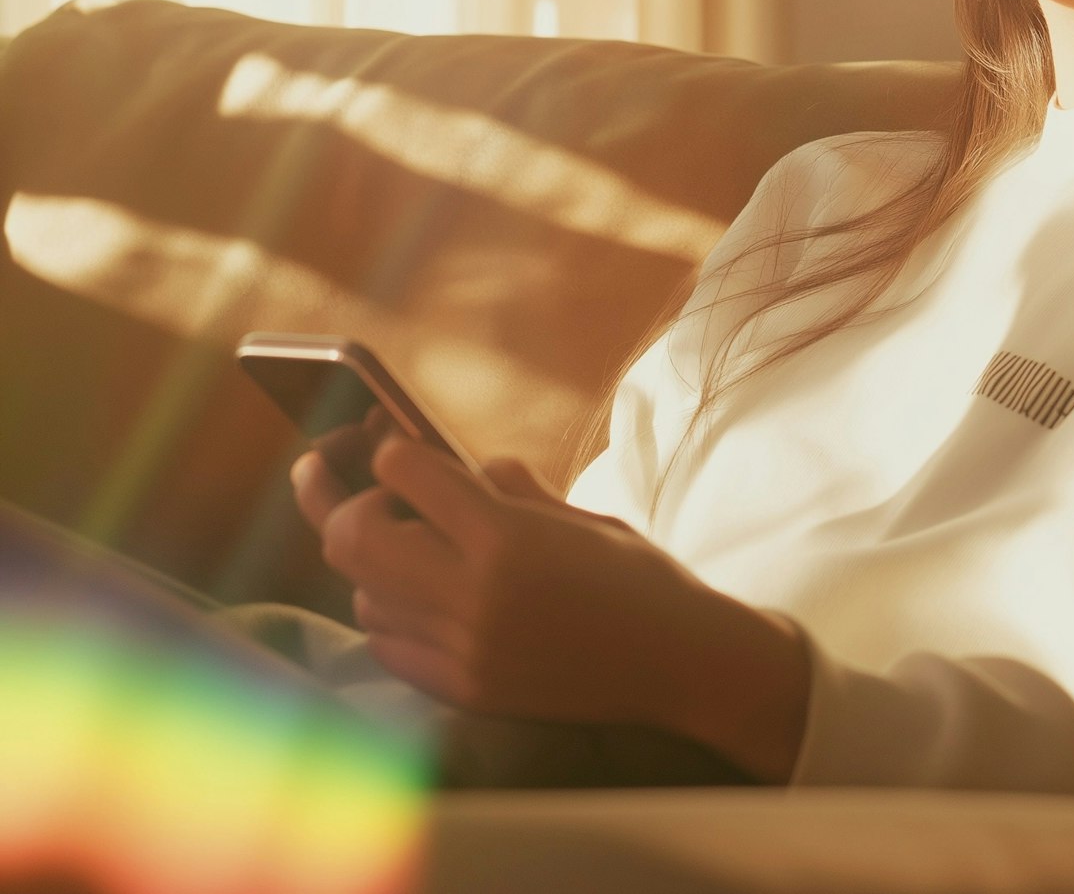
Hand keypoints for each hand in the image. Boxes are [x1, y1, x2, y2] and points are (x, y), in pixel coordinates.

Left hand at [298, 434, 723, 729]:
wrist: (675, 661)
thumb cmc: (632, 573)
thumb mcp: (573, 510)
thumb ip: (504, 486)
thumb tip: (445, 461)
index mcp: (505, 535)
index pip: (402, 470)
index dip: (390, 447)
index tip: (393, 442)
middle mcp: (473, 593)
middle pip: (354, 536)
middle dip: (339, 499)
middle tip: (341, 478)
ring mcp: (463, 649)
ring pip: (361, 594)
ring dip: (366, 563)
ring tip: (394, 543)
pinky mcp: (464, 690)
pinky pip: (387, 645)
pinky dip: (385, 614)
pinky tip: (409, 596)